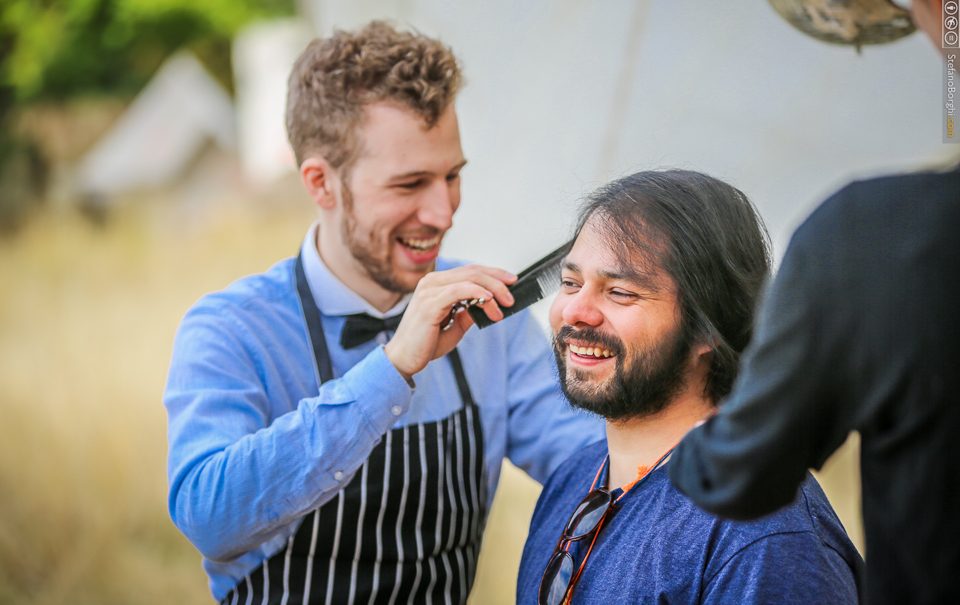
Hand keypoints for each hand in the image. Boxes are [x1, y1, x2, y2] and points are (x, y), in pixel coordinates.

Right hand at [384, 265, 516, 379]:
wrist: (403, 360)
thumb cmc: (425, 344)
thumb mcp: (455, 326)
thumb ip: (469, 312)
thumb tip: (488, 305)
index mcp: (436, 284)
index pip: (469, 271)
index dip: (493, 274)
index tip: (512, 282)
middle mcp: (431, 282)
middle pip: (472, 271)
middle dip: (497, 280)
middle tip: (512, 295)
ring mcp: (429, 291)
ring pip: (469, 278)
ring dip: (492, 290)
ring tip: (504, 305)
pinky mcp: (429, 303)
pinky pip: (459, 290)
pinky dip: (478, 293)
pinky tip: (490, 301)